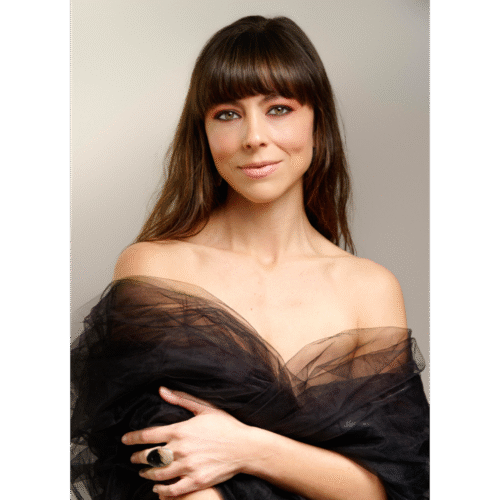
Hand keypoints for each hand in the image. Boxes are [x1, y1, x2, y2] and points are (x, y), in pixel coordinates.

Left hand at [121, 387, 250, 497]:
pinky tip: (157, 488)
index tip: (125, 440)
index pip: (148, 435)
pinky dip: (161, 491)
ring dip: (147, 473)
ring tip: (143, 472)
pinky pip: (172, 490)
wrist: (245, 447)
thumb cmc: (225, 425)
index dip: (133, 438)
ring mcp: (188, 467)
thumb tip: (161, 390)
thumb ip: (181, 399)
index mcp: (181, 430)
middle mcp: (181, 449)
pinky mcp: (196, 481)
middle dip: (137, 458)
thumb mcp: (204, 408)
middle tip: (133, 458)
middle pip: (149, 456)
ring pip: (158, 474)